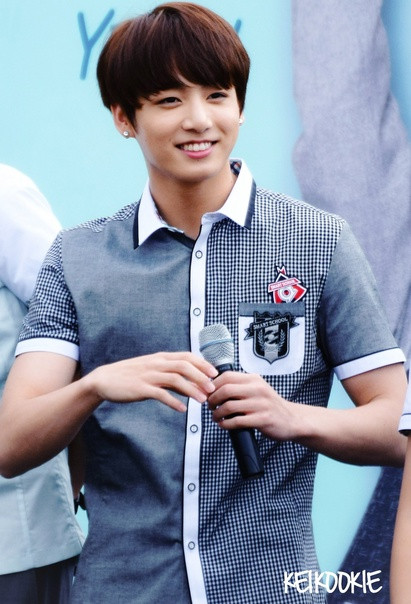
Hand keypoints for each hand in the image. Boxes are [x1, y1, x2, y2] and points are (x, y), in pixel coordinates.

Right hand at [85, 351, 217, 411]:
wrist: (104, 380)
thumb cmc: (131, 376)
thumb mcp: (153, 371)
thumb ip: (171, 376)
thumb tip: (191, 385)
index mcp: (160, 358)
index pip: (186, 356)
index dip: (202, 364)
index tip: (215, 373)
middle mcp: (156, 364)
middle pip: (184, 366)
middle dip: (201, 376)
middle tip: (213, 388)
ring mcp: (148, 376)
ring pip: (175, 379)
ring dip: (191, 389)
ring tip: (202, 400)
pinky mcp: (140, 389)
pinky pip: (160, 394)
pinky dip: (173, 402)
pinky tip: (182, 410)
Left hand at [207, 371, 296, 440]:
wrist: (292, 420)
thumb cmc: (270, 406)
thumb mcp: (257, 389)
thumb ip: (240, 387)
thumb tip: (214, 388)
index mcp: (254, 380)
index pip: (227, 376)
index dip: (213, 385)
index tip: (208, 393)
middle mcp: (258, 389)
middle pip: (225, 390)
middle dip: (212, 399)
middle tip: (210, 406)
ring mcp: (261, 404)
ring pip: (229, 406)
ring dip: (217, 414)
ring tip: (216, 417)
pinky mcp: (263, 419)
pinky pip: (237, 421)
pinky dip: (226, 424)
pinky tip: (224, 425)